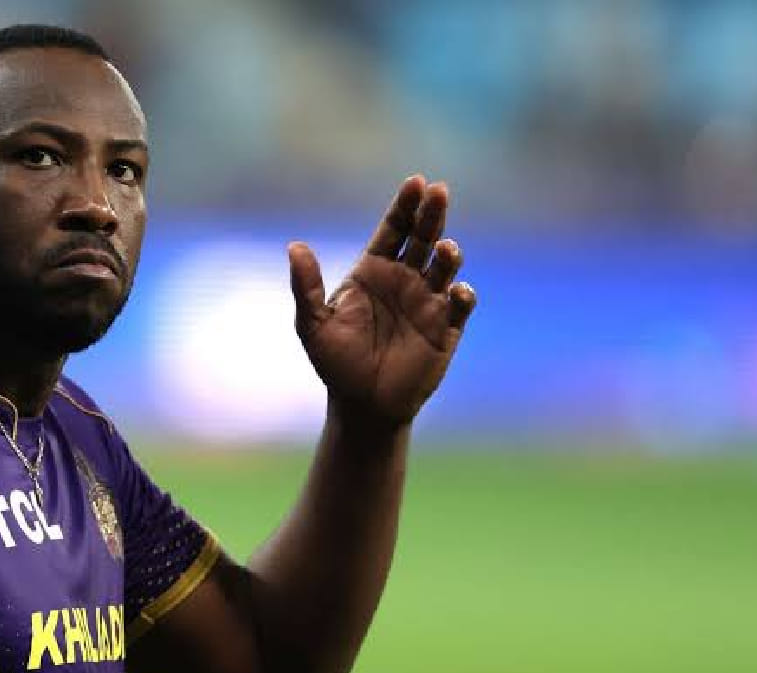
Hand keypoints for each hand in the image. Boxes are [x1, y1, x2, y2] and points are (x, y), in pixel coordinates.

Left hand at [288, 175, 476, 426]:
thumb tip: (294, 247)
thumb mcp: (313, 325)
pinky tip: (455, 290)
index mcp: (373, 271)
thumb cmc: (335, 363)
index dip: (404, 206)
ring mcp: (427, 301)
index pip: (393, 229)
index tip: (416, 182)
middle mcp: (404, 279)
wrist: (362, 405)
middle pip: (423, 237)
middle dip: (432, 214)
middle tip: (439, 192)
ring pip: (444, 267)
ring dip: (449, 255)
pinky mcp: (446, 328)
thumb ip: (305, 287)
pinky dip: (462, 294)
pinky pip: (460, 304)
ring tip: (445, 248)